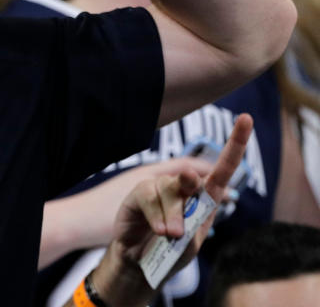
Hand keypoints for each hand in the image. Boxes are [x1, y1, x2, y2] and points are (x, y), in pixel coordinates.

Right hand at [89, 114, 253, 304]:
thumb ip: (193, 219)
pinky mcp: (138, 195)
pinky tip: (160, 230)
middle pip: (190, 176)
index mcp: (204, 197)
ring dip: (173, 216)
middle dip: (190, 181)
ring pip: (169, 190)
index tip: (245, 119)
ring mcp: (158, 188)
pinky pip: (148, 196)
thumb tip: (185, 191)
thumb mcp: (191, 240)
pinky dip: (157, 215)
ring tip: (172, 236)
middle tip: (192, 187)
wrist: (143, 263)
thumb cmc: (172, 251)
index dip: (235, 144)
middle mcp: (182, 187)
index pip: (223, 168)